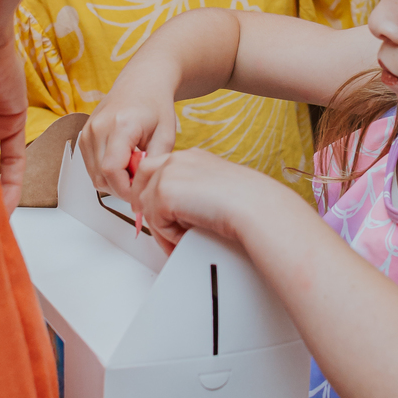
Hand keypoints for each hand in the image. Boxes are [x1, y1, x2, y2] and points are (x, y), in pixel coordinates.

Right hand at [81, 72, 180, 198]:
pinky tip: (123, 164)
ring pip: (94, 175)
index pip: (111, 171)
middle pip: (100, 176)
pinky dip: (106, 172)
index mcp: (120, 125)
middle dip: (122, 188)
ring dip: (113, 182)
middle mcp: (98, 127)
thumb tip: (144, 190)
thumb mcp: (166, 136)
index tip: (141, 194)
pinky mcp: (84, 136)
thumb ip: (154, 164)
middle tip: (141, 182)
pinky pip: (91, 166)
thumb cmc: (156, 105)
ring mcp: (87, 131)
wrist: (142, 82)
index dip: (126, 190)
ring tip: (134, 170)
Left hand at [131, 147, 265, 252]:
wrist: (254, 206)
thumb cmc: (247, 201)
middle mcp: (177, 160)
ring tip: (181, 240)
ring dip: (162, 227)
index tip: (155, 209)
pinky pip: (156, 222)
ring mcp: (168, 174)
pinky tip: (188, 238)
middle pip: (143, 182)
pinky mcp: (164, 194)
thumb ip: (193, 191)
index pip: (156, 169)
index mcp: (190, 156)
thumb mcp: (214, 187)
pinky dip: (170, 236)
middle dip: (147, 206)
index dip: (152, 191)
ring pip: (147, 205)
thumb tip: (180, 210)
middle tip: (159, 229)